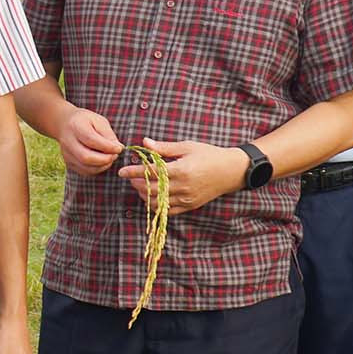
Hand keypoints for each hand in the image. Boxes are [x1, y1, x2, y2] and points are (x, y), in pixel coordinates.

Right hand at [56, 105, 126, 176]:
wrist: (65, 125)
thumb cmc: (86, 122)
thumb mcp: (99, 121)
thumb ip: (108, 135)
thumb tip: (119, 148)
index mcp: (75, 126)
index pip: (91, 140)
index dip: (107, 147)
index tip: (119, 148)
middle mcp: (68, 141)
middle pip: (86, 157)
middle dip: (105, 159)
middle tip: (115, 156)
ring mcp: (66, 154)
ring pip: (86, 167)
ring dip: (102, 166)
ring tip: (110, 158)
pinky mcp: (68, 163)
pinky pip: (85, 171)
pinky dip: (97, 169)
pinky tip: (102, 162)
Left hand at [122, 139, 248, 212]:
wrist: (231, 171)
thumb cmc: (209, 155)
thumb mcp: (187, 147)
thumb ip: (164, 148)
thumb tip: (144, 143)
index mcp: (182, 170)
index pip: (151, 173)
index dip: (133, 172)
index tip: (121, 171)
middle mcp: (183, 187)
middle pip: (151, 189)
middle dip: (136, 183)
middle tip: (130, 176)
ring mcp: (186, 199)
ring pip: (157, 202)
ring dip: (144, 194)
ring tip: (140, 185)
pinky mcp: (189, 206)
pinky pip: (167, 211)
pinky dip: (156, 205)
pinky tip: (151, 196)